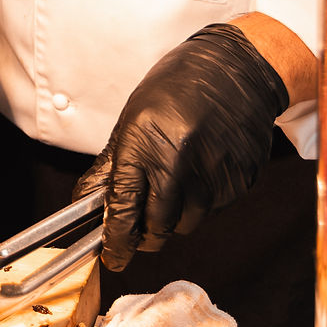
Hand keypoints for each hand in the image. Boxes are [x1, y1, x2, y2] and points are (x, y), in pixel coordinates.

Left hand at [73, 22, 289, 270]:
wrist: (235, 69)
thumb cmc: (177, 88)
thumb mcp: (132, 120)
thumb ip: (111, 168)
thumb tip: (88, 205)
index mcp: (144, 146)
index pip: (123, 211)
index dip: (115, 242)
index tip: (112, 256)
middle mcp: (179, 166)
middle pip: (157, 229)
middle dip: (145, 234)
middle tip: (141, 224)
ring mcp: (212, 177)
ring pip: (186, 225)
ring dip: (175, 216)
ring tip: (176, 181)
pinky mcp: (238, 183)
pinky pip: (212, 211)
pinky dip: (201, 202)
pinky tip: (202, 170)